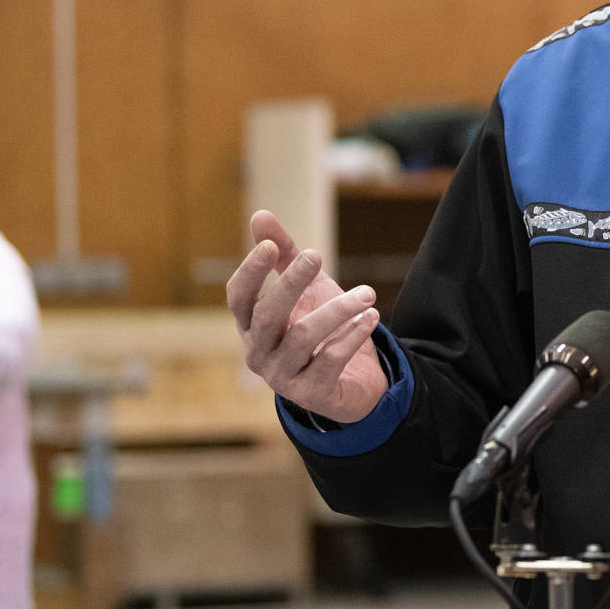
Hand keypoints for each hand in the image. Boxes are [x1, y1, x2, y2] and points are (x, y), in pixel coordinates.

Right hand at [227, 210, 387, 422]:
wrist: (352, 382)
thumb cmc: (322, 329)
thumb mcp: (307, 289)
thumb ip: (284, 255)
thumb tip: (259, 214)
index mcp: (252, 326)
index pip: (238, 297)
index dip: (250, 272)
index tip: (268, 245)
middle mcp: (259, 352)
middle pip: (267, 316)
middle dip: (291, 283)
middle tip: (317, 255)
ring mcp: (284, 377)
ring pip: (303, 337)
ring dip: (337, 310)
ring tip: (368, 292)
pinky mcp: (312, 394)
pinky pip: (331, 360)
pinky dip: (352, 336)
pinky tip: (371, 316)